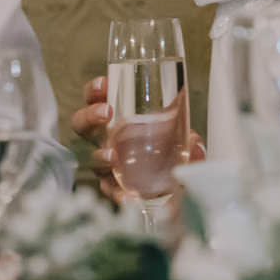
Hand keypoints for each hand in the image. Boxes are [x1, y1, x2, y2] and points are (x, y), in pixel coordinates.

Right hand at [73, 75, 205, 204]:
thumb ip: (188, 139)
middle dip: (90, 116)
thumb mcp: (180, 137)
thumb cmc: (167, 150)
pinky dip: (118, 194)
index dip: (95, 90)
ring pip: (91, 158)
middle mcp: (106, 140)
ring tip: (111, 156)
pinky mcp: (113, 187)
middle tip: (106, 112)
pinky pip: (110, 190)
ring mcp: (106, 164)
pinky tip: (128, 197)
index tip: (104, 82)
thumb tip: (195, 144)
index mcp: (116, 119)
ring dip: (99, 156)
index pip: (97, 100)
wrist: (171, 184)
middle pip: (84, 126)